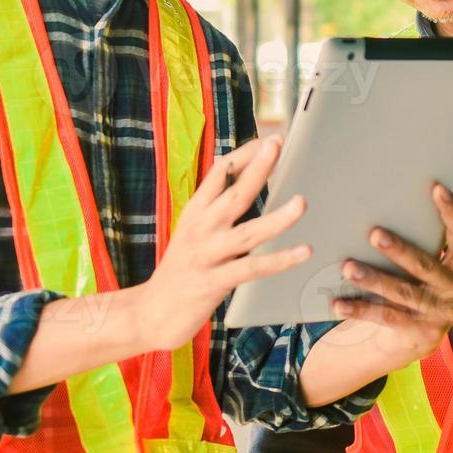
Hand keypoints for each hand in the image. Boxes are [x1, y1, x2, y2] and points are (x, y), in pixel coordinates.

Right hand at [133, 136, 310, 350]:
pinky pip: (252, 268)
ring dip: (277, 218)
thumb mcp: (191, 231)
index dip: (244, 155)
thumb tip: (234, 173)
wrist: (150, 312)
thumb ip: (213, 206)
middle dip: (257, 168)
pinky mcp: (214, 282)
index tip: (267, 140)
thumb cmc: (179, 270)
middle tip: (278, 145)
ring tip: (302, 203)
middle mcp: (200, 229)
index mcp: (194, 213)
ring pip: (247, 232)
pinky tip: (302, 252)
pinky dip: (279, 260)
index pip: (219, 174)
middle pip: (234, 194)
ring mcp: (207, 255)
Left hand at [332, 183, 452, 364]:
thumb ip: (422, 241)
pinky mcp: (420, 334)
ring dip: (374, 280)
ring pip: (403, 294)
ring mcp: (440, 315)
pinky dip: (361, 309)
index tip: (435, 188)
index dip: (451, 211)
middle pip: (426, 267)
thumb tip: (386, 203)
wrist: (419, 336)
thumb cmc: (417, 283)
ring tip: (348, 268)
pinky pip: (386, 318)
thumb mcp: (428, 264)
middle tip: (374, 234)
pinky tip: (339, 303)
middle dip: (400, 250)